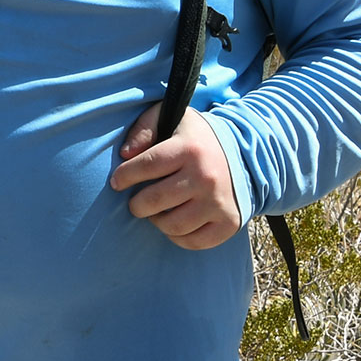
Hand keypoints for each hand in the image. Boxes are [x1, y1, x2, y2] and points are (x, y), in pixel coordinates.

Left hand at [110, 104, 242, 248]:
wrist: (243, 154)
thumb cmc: (195, 138)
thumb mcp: (171, 118)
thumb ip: (144, 128)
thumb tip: (125, 154)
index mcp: (189, 149)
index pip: (145, 166)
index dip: (124, 176)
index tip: (117, 181)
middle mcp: (206, 177)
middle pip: (155, 200)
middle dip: (136, 204)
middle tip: (136, 202)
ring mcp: (219, 202)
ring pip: (172, 225)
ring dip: (155, 221)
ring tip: (156, 211)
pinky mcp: (230, 223)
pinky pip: (193, 242)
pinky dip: (177, 237)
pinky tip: (174, 222)